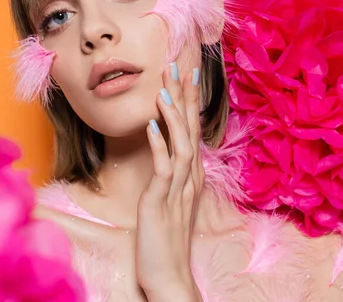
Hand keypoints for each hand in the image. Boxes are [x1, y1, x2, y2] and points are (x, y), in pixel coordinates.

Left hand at [136, 62, 204, 301]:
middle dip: (182, 97)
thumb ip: (170, 175)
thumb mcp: (169, 200)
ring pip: (181, 143)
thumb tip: (165, 151)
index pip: (192, 130)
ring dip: (172, 115)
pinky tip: (150, 124)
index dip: (189, 102)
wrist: (169, 275)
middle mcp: (189, 178)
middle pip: (190, 129)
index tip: (186, 74)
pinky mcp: (162, 201)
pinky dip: (158, 144)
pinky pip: (162, 168)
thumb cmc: (166, 238)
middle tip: (175, 66)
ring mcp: (178, 189)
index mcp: (190, 175)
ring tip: (163, 89)